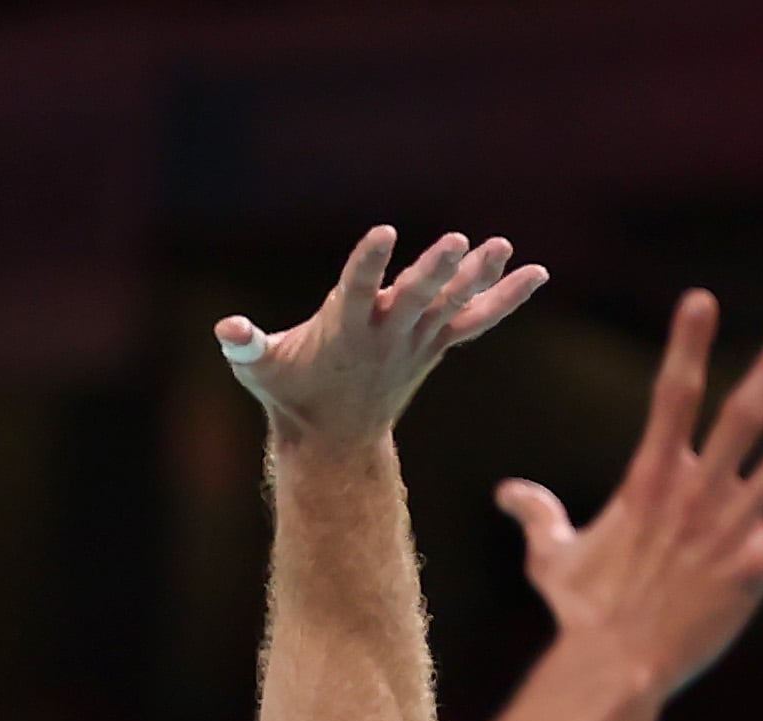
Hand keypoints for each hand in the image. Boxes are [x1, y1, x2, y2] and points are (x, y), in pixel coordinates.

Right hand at [218, 226, 547, 448]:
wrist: (335, 443)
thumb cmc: (290, 396)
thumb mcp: (260, 370)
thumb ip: (245, 344)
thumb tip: (226, 327)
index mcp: (345, 332)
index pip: (358, 291)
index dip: (368, 262)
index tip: (383, 234)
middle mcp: (386, 335)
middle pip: (415, 298)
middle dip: (435, 271)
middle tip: (458, 242)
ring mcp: (415, 341)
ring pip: (451, 305)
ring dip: (478, 277)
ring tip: (502, 248)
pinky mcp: (434, 345)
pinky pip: (475, 320)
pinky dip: (506, 298)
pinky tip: (536, 273)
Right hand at [497, 295, 762, 695]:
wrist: (610, 668)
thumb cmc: (580, 614)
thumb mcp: (551, 558)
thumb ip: (538, 516)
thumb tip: (507, 491)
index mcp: (650, 483)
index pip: (669, 398)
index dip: (686, 346)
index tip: (700, 300)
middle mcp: (695, 495)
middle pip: (741, 417)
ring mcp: (728, 531)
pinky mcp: (754, 572)